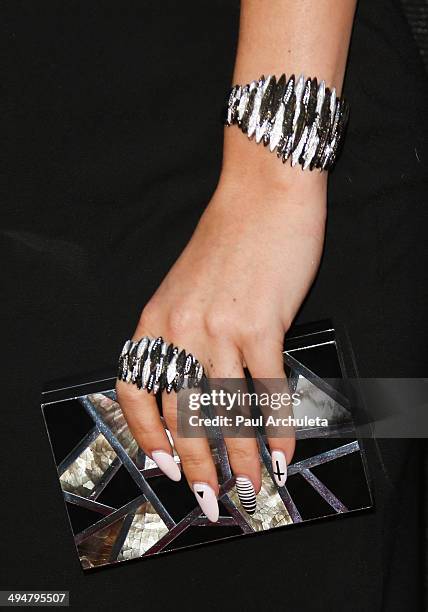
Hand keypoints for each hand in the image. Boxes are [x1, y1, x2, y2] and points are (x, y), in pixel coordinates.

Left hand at [116, 154, 326, 520]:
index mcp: (155, 318)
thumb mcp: (188, 286)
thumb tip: (199, 386)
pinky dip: (279, 428)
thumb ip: (185, 333)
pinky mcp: (261, 324)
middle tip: (211, 499)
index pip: (138, 390)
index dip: (148, 436)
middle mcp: (180, 327)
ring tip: (252, 488)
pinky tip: (285, 452)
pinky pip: (267, 390)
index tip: (162, 465)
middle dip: (196, 465)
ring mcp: (219, 327)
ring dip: (242, 458)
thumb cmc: (229, 237)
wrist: (263, 192)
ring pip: (226, 410)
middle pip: (182, 413)